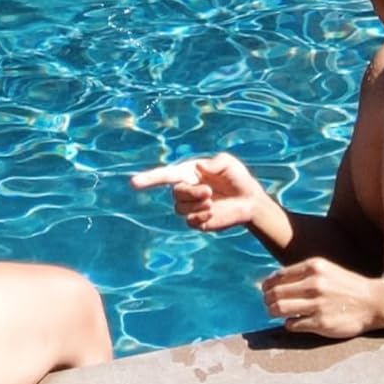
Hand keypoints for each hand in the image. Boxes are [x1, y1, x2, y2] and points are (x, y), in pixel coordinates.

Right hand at [130, 151, 267, 231]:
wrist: (250, 201)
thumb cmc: (238, 178)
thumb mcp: (228, 163)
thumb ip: (214, 162)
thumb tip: (199, 168)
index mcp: (189, 173)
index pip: (165, 176)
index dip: (149, 179)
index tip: (133, 183)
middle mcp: (186, 189)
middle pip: (175, 193)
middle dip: (191, 193)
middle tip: (209, 192)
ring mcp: (190, 206)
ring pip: (180, 208)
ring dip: (197, 205)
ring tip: (213, 202)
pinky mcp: (197, 221)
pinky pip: (189, 221)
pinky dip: (201, 217)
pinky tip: (213, 213)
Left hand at [261, 258, 380, 339]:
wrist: (373, 302)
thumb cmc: (347, 286)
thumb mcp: (327, 270)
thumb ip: (303, 274)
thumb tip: (273, 281)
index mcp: (315, 267)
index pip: (278, 276)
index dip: (267, 285)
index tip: (266, 291)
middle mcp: (315, 283)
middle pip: (275, 293)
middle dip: (268, 300)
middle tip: (269, 304)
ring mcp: (317, 304)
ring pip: (279, 309)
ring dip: (274, 312)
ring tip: (277, 314)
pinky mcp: (321, 323)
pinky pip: (292, 324)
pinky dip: (289, 324)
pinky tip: (296, 322)